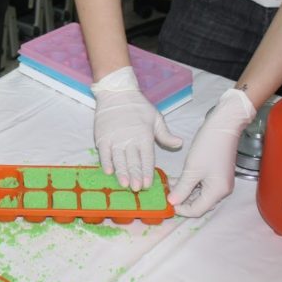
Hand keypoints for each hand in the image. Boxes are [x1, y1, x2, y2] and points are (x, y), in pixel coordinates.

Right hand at [91, 66, 182, 189]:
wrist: (116, 93)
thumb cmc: (138, 106)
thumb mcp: (155, 118)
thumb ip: (165, 134)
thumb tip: (179, 144)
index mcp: (144, 136)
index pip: (146, 158)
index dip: (147, 172)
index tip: (148, 184)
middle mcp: (129, 139)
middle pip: (133, 161)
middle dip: (135, 176)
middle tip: (136, 189)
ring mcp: (114, 139)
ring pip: (118, 159)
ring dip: (121, 172)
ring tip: (124, 184)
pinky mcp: (102, 137)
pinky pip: (104, 153)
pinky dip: (106, 162)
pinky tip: (108, 172)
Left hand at [167, 88, 255, 216]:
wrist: (223, 126)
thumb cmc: (208, 147)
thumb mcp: (192, 169)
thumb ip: (182, 188)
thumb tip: (172, 203)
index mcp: (217, 192)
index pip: (197, 210)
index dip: (181, 209)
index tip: (166, 203)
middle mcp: (221, 190)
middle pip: (199, 203)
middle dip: (182, 200)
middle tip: (165, 195)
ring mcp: (220, 182)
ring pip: (199, 193)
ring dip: (184, 191)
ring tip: (167, 186)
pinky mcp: (217, 174)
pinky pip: (202, 184)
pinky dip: (189, 183)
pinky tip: (176, 179)